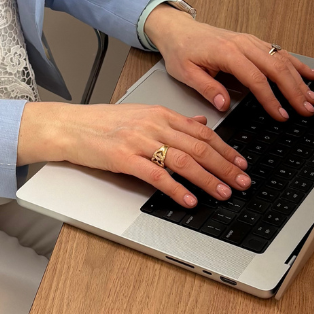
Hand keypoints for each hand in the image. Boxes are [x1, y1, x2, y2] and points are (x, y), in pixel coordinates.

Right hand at [17, 101, 250, 206]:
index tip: (241, 163)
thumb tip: (202, 122)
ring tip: (223, 193)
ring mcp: (139, 141)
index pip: (202, 132)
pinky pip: (156, 175)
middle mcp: (153, 125)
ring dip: (207, 179)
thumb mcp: (142, 114)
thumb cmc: (102, 123)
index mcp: (160, 114)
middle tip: (242, 182)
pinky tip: (188, 199)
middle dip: (225, 166)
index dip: (225, 149)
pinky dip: (176, 189)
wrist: (71, 126)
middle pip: (198, 147)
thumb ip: (173, 120)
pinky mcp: (124, 158)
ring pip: (183, 161)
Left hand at [142, 5, 313, 120]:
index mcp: (226, 52)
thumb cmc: (181, 50)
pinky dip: (297, 63)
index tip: (281, 114)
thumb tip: (224, 104)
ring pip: (281, 59)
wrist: (178, 29)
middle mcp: (242, 44)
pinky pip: (279, 52)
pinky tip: (311, 74)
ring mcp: (250, 41)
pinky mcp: (253, 42)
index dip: (271, 98)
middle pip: (275, 68)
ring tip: (313, 97)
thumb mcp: (185, 73)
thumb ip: (206, 88)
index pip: (255, 78)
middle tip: (306, 110)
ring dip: (299, 79)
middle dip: (294, 90)